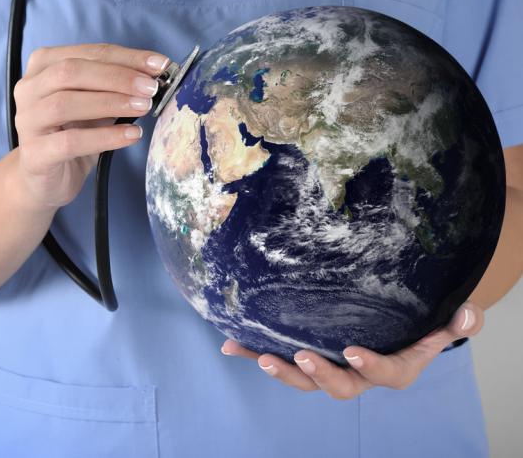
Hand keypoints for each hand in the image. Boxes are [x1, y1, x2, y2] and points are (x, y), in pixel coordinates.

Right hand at [13, 43, 169, 210]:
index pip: (90, 53)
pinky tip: (132, 135)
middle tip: (151, 88)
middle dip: (118, 77)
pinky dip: (105, 137)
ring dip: (111, 103)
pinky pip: (70, 142)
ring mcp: (27, 121)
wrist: (46, 180)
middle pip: (71, 71)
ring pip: (65, 103)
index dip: (127, 57)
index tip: (160, 65)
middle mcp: (29, 89)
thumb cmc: (74, 135)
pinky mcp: (34, 155)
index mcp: (44, 67)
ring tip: (144, 107)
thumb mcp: (98, 107)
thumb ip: (117, 89)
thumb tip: (156, 77)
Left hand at [221, 301, 483, 398]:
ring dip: (282, 370)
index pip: (386, 374)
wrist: (396, 326)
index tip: (351, 350)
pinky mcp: (308, 354)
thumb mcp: (444, 322)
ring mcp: (331, 366)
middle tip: (300, 357)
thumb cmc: (421, 324)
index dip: (370, 366)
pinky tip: (232, 344)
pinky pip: (283, 357)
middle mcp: (359, 373)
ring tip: (260, 355)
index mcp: (393, 367)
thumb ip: (459, 322)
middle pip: (339, 386)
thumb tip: (468, 315)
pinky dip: (258, 352)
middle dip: (319, 375)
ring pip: (306, 379)